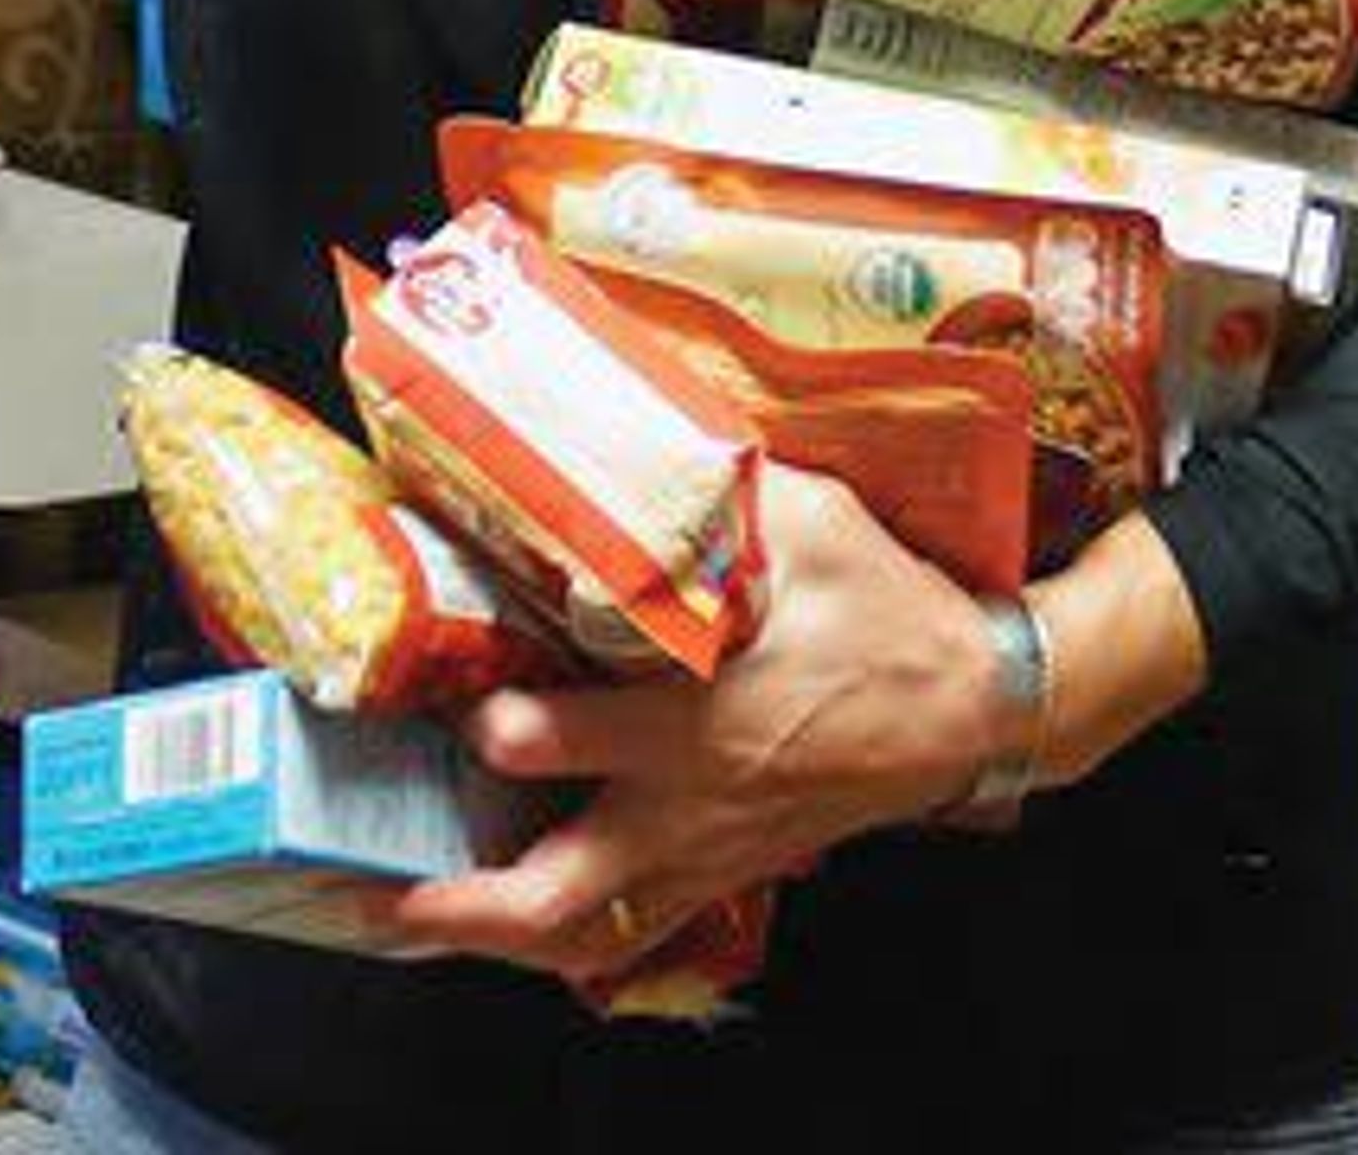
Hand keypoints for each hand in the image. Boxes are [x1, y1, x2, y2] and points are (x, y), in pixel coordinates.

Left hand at [388, 463, 1011, 983]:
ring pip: (584, 935)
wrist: (976, 707)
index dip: (496, 727)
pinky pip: (634, 931)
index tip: (455, 698)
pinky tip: (520, 928)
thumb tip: (654, 419)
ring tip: (419, 921)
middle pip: (552, 894)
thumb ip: (731, 486)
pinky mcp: (731, 871)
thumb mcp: (820, 526)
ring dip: (492, 939)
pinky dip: (569, 939)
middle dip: (456, 902)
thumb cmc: (892, 615)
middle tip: (381, 888)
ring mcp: (706, 852)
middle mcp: (687, 804)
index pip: (562, 744)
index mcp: (698, 721)